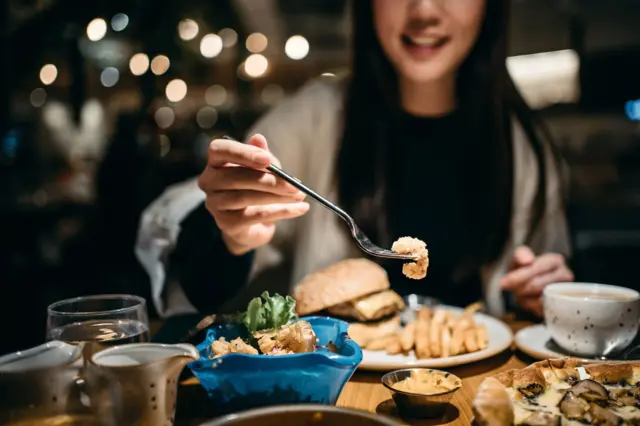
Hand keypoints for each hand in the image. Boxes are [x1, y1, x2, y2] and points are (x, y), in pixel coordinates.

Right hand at [198, 134, 309, 254]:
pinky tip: (300, 208)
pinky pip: (255, 216)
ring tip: (299, 196)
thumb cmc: (257, 188)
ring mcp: (215, 204)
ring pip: (244, 198)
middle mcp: (209, 181)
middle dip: (268, 180)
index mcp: (216, 161)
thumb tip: (259, 139)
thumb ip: (262, 155)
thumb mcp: (264, 168)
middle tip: (293, 184)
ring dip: (276, 197)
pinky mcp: (226, 223)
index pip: (219, 149)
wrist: (254, 223)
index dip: (242, 153)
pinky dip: (281, 211)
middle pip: (234, 177)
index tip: (267, 159)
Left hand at [500, 246, 573, 316]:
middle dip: (520, 288)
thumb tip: (528, 260)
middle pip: (536, 285)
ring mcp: (565, 292)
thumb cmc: (525, 268)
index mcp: (555, 260)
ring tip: (521, 294)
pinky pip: (542, 310)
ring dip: (524, 299)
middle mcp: (565, 275)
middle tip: (513, 289)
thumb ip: (521, 255)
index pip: (536, 269)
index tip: (503, 283)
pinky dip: (531, 307)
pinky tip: (529, 301)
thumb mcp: (520, 257)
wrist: (531, 282)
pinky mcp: (562, 307)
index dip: (519, 276)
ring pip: (539, 299)